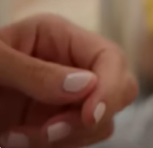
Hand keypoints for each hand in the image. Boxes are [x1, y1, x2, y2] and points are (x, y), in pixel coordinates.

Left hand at [0, 14, 137, 147]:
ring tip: (13, 139)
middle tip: (51, 133)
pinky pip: (71, 142)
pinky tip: (11, 140)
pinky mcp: (49, 125)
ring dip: (64, 138)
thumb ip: (35, 72)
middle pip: (120, 91)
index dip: (110, 87)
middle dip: (91, 116)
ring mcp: (63, 99)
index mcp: (60, 37)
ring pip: (97, 124)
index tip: (90, 115)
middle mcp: (70, 67)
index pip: (110, 58)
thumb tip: (86, 85)